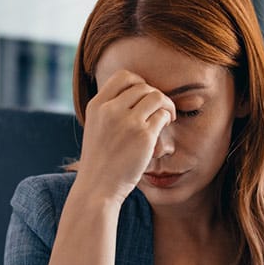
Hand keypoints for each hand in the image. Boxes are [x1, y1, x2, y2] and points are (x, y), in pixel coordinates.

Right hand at [73, 70, 175, 202]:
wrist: (97, 187)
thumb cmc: (99, 161)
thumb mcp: (95, 128)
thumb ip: (110, 110)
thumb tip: (138, 94)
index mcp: (96, 105)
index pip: (123, 77)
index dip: (139, 82)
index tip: (143, 96)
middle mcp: (111, 110)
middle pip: (143, 86)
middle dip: (155, 96)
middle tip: (159, 110)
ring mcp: (128, 122)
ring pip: (156, 97)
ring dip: (166, 104)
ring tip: (167, 117)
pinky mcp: (144, 136)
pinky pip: (163, 116)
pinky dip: (167, 119)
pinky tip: (163, 129)